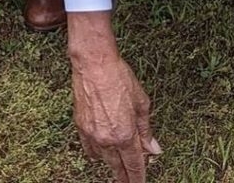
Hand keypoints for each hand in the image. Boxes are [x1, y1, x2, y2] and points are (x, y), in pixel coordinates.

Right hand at [72, 54, 160, 182]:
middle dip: (124, 177)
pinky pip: (88, 147)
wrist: (94, 63)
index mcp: (126, 135)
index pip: (134, 166)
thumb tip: (153, 148)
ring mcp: (92, 133)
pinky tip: (100, 151)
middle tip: (128, 181)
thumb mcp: (141, 103)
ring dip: (111, 163)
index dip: (139, 178)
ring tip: (117, 166)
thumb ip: (147, 130)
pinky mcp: (80, 125)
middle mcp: (108, 139)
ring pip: (102, 159)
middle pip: (117, 168)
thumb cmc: (118, 77)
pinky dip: (95, 152)